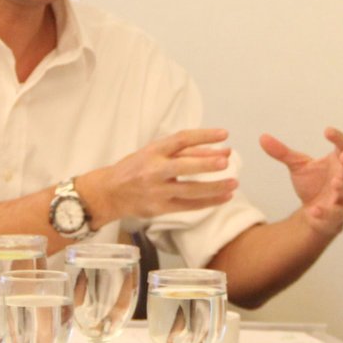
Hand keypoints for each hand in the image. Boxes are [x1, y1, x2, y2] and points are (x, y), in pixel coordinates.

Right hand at [82, 128, 237, 223]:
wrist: (108, 193)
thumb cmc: (135, 168)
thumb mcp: (154, 152)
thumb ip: (185, 151)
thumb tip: (221, 151)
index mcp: (153, 151)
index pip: (180, 139)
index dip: (203, 135)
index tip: (224, 134)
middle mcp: (154, 170)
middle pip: (183, 166)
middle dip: (205, 163)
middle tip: (226, 161)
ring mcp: (157, 191)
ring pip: (189, 190)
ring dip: (214, 187)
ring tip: (234, 183)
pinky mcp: (160, 209)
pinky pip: (188, 206)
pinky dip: (208, 202)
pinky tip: (224, 197)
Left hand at [260, 127, 342, 237]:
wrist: (313, 212)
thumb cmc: (312, 184)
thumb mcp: (297, 167)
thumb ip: (282, 153)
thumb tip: (262, 137)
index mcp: (337, 161)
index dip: (338, 137)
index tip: (326, 131)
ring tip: (335, 182)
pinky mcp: (337, 214)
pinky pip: (335, 213)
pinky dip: (325, 212)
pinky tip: (314, 210)